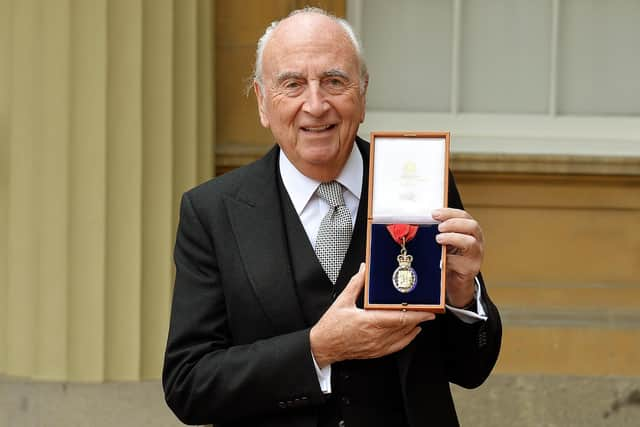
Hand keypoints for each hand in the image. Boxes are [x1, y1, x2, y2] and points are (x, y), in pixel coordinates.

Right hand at [309, 264, 435, 367]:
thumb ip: (356, 284)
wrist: (323, 346)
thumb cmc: (331, 327)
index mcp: (368, 322)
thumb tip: (364, 270)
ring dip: (414, 328)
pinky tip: (412, 333)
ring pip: (403, 338)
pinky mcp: (376, 352)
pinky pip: (397, 347)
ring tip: (422, 319)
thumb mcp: (342, 301)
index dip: (415, 314)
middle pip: (404, 328)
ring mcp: (377, 346)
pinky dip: (407, 339)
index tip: (426, 310)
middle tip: (429, 311)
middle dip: (419, 319)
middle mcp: (375, 336)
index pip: (398, 319)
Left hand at [432, 208, 483, 307]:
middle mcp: (476, 241)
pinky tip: (440, 259)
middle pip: (472, 226)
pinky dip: (448, 259)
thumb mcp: (445, 242)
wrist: (455, 282)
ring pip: (470, 243)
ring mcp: (476, 255)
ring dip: (452, 238)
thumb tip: (421, 221)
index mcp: (470, 231)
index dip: (449, 212)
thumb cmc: (450, 259)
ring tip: (439, 239)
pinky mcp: (470, 269)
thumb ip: (440, 232)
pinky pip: (460, 262)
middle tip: (439, 227)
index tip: (434, 213)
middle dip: (453, 223)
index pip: (464, 216)